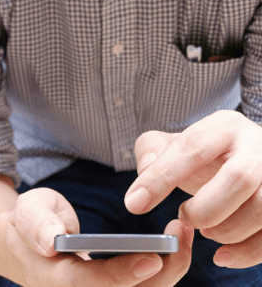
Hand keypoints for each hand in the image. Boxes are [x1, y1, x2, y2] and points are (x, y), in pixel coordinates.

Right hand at [5, 188, 193, 285]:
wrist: (29, 247)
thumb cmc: (32, 223)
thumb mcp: (27, 210)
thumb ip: (36, 222)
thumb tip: (51, 239)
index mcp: (52, 279)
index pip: (90, 284)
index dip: (122, 276)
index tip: (152, 258)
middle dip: (162, 273)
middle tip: (180, 234)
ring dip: (171, 271)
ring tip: (183, 233)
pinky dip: (166, 270)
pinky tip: (177, 243)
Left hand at [125, 110, 261, 268]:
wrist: (247, 158)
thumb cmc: (206, 156)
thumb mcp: (174, 143)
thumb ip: (151, 152)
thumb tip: (144, 175)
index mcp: (224, 127)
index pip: (191, 148)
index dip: (161, 177)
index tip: (134, 204)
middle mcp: (258, 146)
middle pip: (240, 178)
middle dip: (205, 209)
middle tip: (184, 217)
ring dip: (228, 231)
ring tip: (207, 232)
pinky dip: (247, 252)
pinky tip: (223, 255)